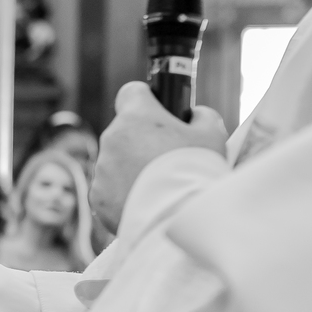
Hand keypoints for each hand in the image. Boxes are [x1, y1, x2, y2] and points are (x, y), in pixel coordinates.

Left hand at [91, 83, 227, 232]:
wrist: (178, 218)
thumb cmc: (197, 171)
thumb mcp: (213, 134)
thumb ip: (202, 117)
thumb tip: (194, 116)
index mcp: (136, 116)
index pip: (131, 92)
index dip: (146, 100)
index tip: (158, 112)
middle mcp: (112, 138)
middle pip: (125, 131)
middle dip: (143, 140)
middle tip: (168, 159)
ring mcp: (102, 169)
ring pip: (116, 161)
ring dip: (132, 168)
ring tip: (160, 187)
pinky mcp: (97, 197)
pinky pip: (109, 189)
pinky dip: (124, 194)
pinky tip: (147, 203)